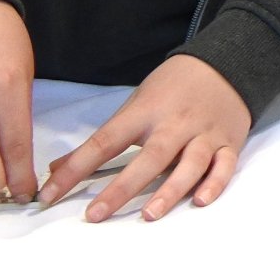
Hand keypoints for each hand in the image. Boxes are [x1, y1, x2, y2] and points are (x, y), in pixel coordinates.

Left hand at [39, 54, 250, 221]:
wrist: (227, 63)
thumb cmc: (174, 87)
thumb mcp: (136, 103)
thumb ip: (104, 138)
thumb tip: (58, 168)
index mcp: (146, 112)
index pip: (106, 142)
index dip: (76, 168)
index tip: (50, 194)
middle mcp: (175, 124)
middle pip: (150, 157)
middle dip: (122, 187)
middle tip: (96, 215)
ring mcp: (205, 134)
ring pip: (190, 163)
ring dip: (170, 189)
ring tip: (149, 215)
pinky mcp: (229, 143)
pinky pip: (224, 165)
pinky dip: (215, 183)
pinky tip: (200, 200)